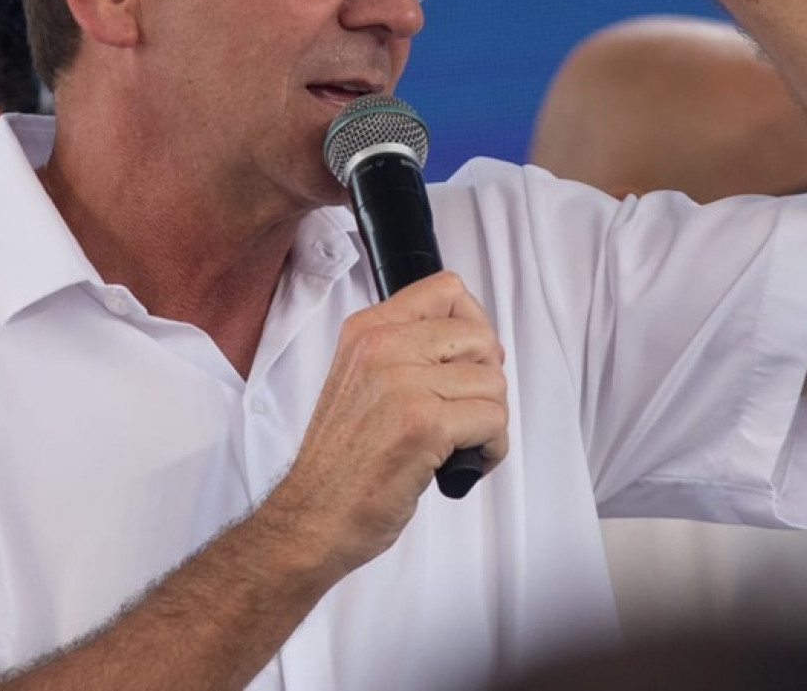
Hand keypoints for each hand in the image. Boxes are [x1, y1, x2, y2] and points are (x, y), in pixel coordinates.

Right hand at [264, 271, 507, 574]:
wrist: (312, 516)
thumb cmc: (340, 462)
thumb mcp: (360, 379)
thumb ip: (405, 351)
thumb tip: (475, 344)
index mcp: (367, 330)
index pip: (447, 289)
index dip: (474, 325)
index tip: (469, 360)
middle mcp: (382, 347)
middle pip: (480, 337)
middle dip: (487, 379)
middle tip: (466, 411)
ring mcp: (403, 384)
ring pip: (493, 382)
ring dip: (490, 420)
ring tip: (460, 443)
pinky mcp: (424, 425)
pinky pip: (494, 420)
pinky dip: (491, 449)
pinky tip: (462, 463)